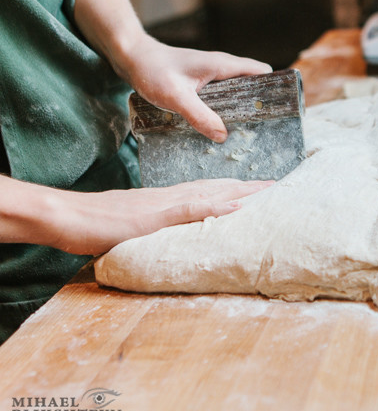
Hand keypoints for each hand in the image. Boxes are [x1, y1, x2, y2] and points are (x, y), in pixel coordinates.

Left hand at [0, 176, 273, 254]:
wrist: (68, 218)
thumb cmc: (107, 222)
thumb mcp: (152, 220)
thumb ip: (191, 211)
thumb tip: (232, 205)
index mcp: (181, 198)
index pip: (226, 192)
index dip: (252, 190)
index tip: (277, 188)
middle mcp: (177, 196)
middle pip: (220, 189)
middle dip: (248, 188)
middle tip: (272, 187)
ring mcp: (164, 200)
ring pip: (207, 193)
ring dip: (230, 192)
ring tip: (248, 191)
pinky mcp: (152, 208)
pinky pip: (190, 201)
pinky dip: (207, 199)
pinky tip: (204, 203)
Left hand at [72, 0, 271, 142]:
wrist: (131, 57)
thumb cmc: (152, 71)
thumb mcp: (176, 97)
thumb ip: (199, 116)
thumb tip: (222, 136)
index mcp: (222, 65)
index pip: (261, 72)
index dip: (274, 88)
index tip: (279, 109)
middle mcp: (221, 68)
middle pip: (252, 85)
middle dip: (259, 104)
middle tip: (262, 130)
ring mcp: (211, 75)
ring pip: (237, 92)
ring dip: (240, 109)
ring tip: (243, 133)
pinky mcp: (201, 83)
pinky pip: (222, 96)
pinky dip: (225, 109)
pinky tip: (218, 127)